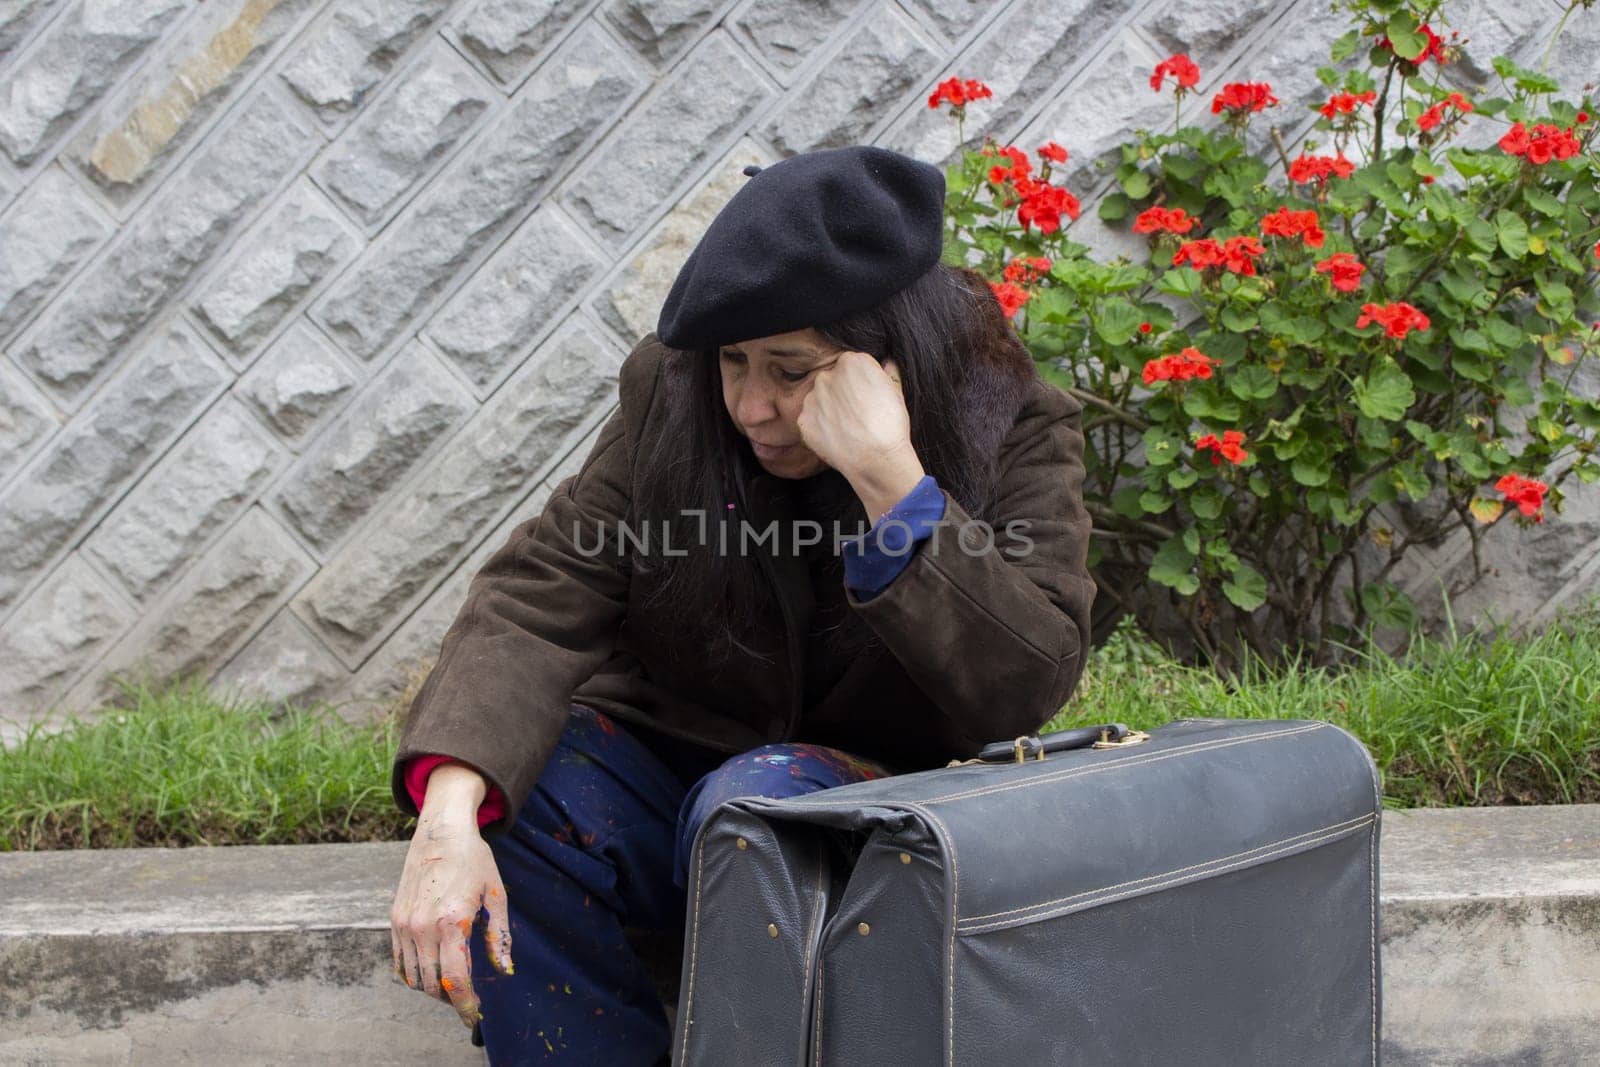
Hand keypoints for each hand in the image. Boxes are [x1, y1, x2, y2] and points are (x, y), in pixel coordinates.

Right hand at [390, 766, 513, 1030]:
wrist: (441, 831)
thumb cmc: (474, 860)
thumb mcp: (495, 895)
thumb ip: (500, 936)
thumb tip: (505, 970)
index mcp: (451, 922)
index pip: (455, 981)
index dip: (465, 1006)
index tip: (474, 1017)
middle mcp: (422, 927)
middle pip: (432, 985)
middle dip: (451, 999)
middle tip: (469, 999)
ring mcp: (404, 924)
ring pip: (413, 978)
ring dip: (432, 988)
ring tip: (453, 983)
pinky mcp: (395, 919)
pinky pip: (399, 962)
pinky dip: (414, 974)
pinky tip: (432, 970)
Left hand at [798, 353, 924, 508]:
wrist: (876, 458)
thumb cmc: (890, 425)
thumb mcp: (897, 392)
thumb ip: (888, 373)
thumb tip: (887, 365)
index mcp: (852, 361)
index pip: (851, 366)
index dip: (859, 384)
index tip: (866, 398)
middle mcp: (828, 375)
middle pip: (832, 381)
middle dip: (840, 394)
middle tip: (855, 415)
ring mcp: (812, 398)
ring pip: (819, 400)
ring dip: (829, 411)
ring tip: (847, 429)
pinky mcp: (803, 420)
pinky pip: (811, 421)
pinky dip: (820, 429)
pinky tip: (836, 438)